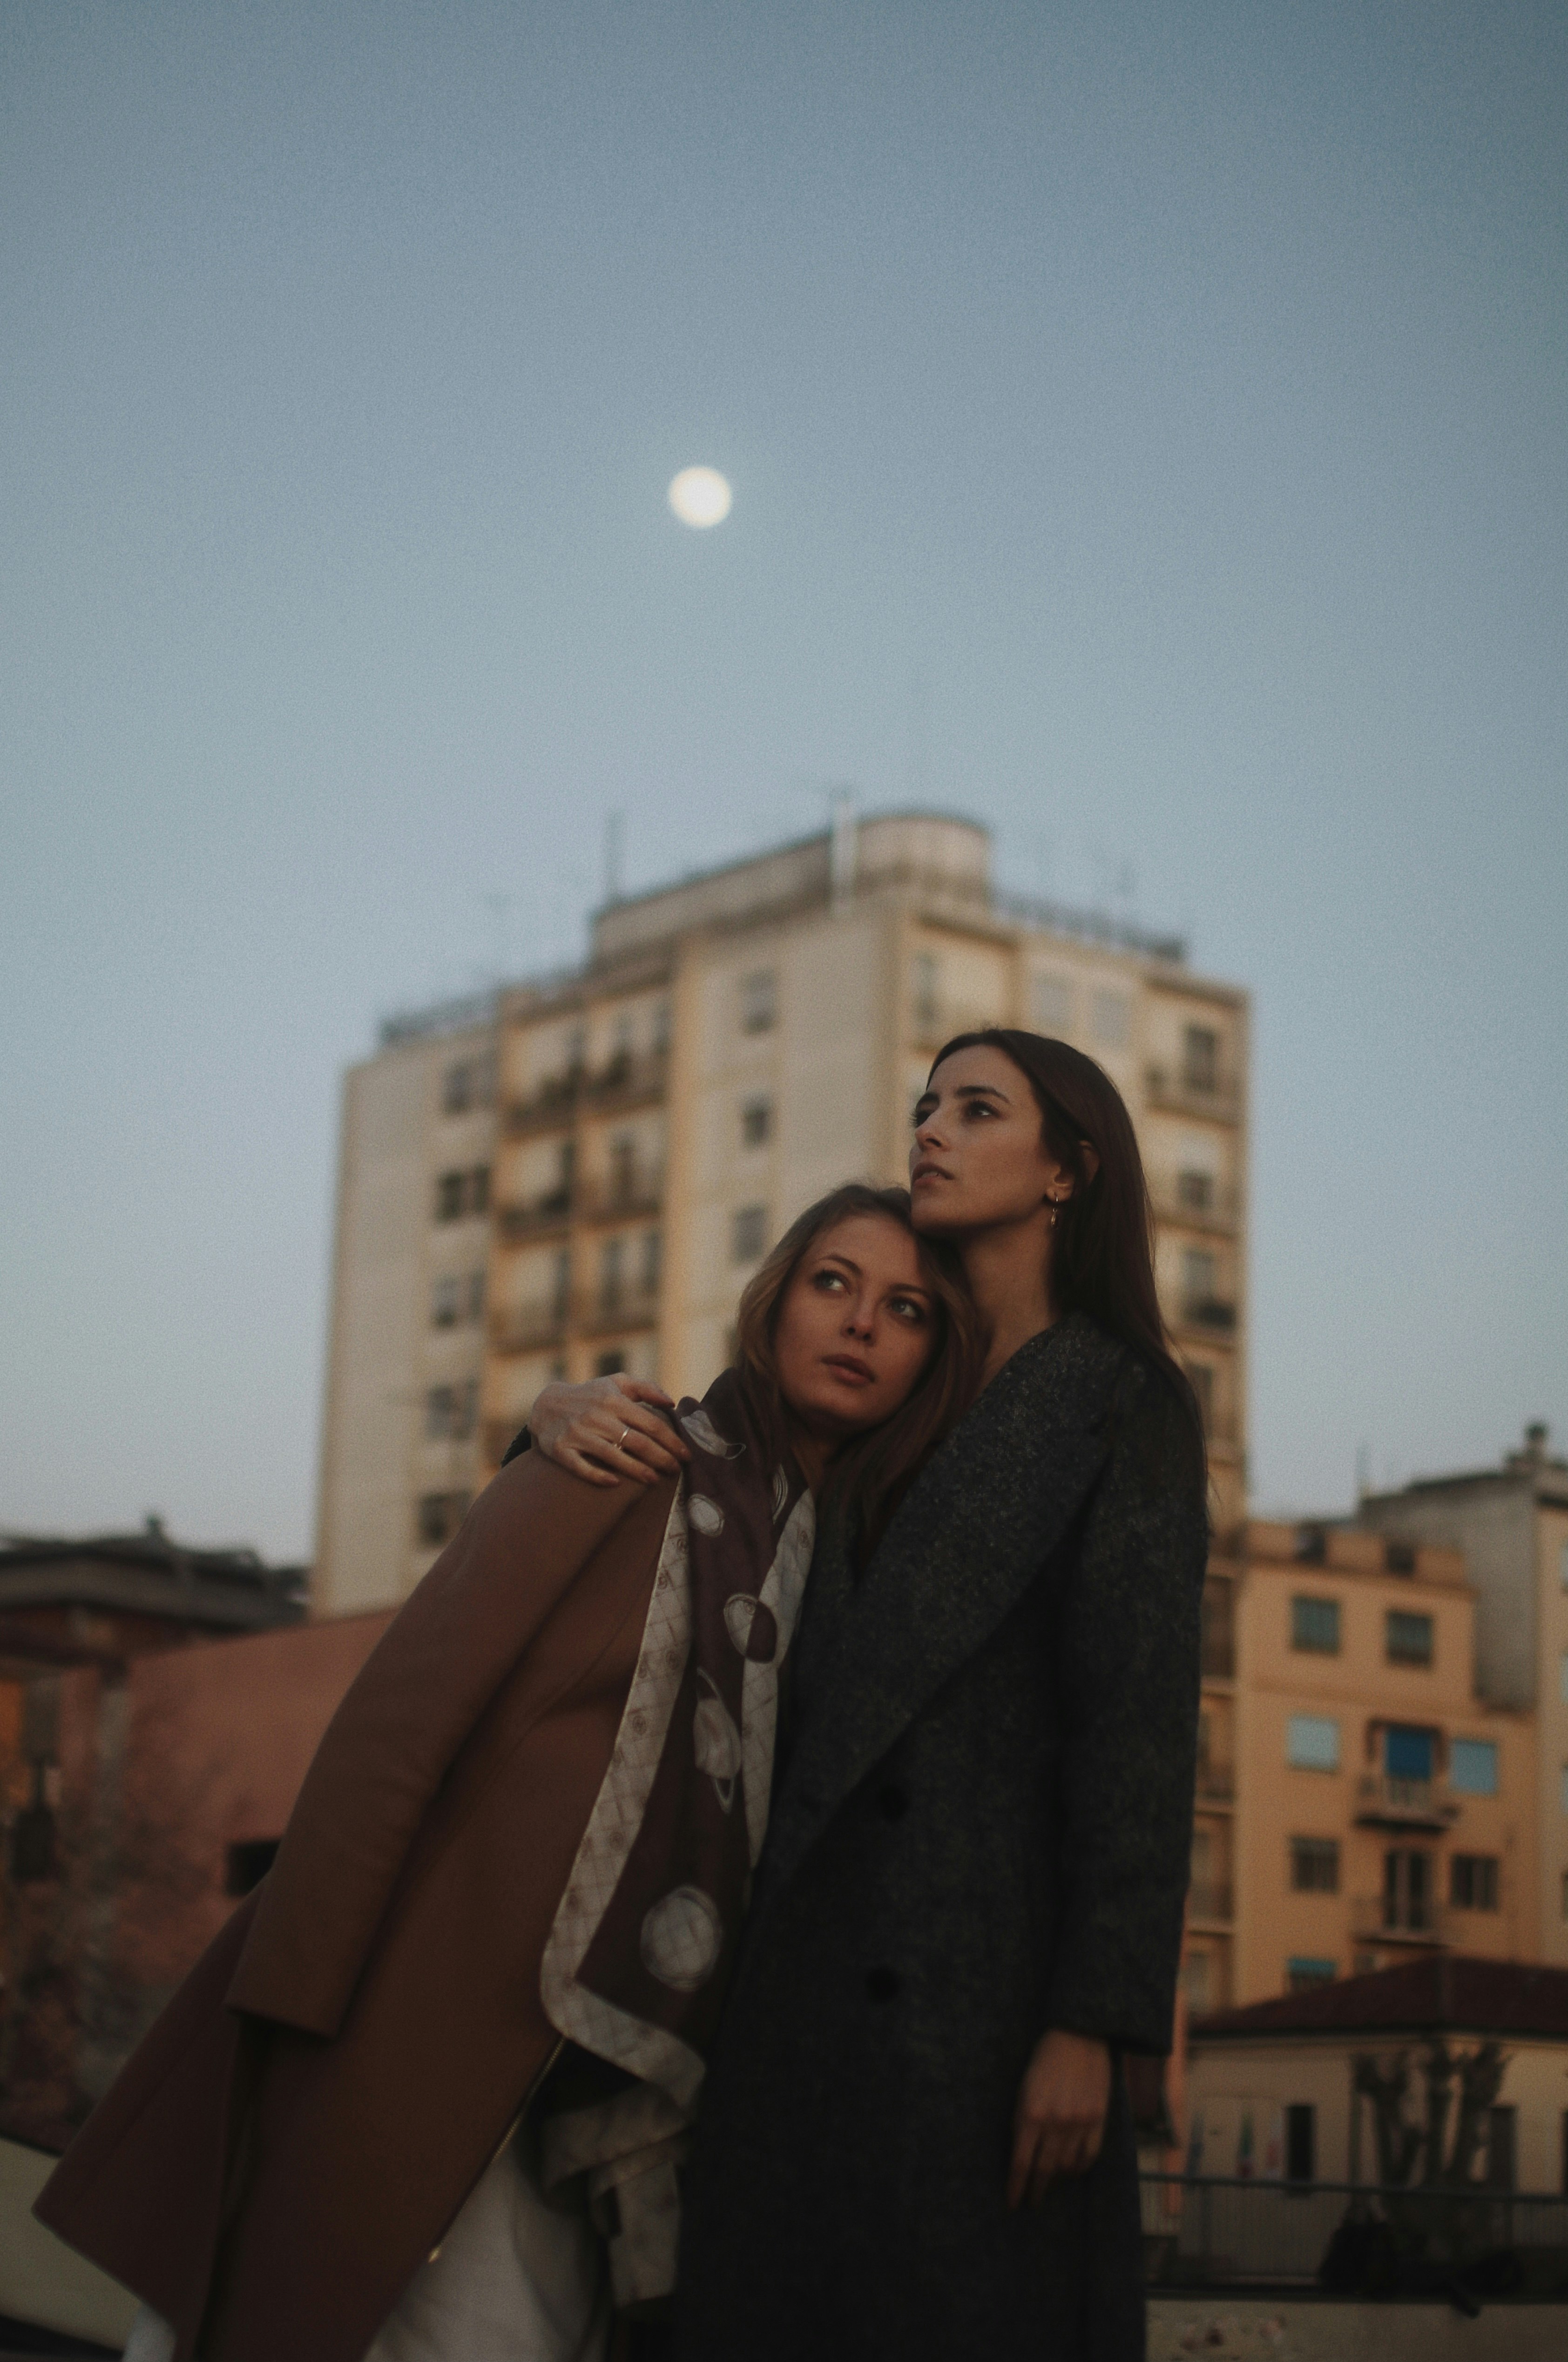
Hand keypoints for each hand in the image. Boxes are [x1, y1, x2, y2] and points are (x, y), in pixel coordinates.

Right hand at [528, 1375, 689, 1488]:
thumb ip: (646, 1388)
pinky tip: (615, 1483)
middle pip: (636, 1442)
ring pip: (613, 1456)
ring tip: (655, 1480)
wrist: (545, 1405)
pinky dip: (598, 1476)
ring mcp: (577, 1434)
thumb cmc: (590, 1395)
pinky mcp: (560, 1450)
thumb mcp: (616, 1383)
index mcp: (613, 1400)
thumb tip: (671, 1402)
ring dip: (637, 1470)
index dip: (671, 1441)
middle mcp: (596, 1416)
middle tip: (676, 1471)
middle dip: (660, 1458)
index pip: (650, 1423)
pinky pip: (581, 1467)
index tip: (686, 1455)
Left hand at [1007, 2029, 1110, 2205]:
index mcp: (1031, 2114)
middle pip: (1043, 2170)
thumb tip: (1020, 2151)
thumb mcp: (1023, 2088)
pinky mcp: (1098, 2120)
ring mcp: (1079, 2123)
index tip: (1012, 2202)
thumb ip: (1021, 2120)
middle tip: (1031, 2202)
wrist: (1078, 2037)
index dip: (1016, 2186)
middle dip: (1035, 2190)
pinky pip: (1089, 2156)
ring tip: (1050, 2183)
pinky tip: (1072, 2171)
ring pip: (1066, 2167)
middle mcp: (1055, 2123)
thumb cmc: (1044, 2060)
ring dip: (1057, 2179)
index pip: (1021, 2162)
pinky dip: (1080, 2168)